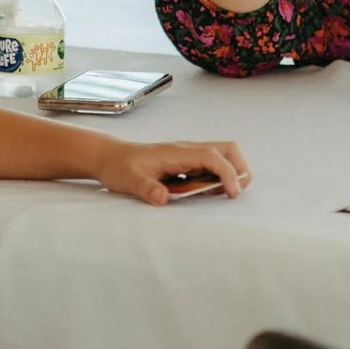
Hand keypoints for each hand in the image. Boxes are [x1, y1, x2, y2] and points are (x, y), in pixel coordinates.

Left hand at [92, 138, 251, 205]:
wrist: (110, 157)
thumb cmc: (119, 167)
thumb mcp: (128, 180)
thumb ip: (146, 189)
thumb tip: (163, 198)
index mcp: (177, 152)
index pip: (212, 157)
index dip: (227, 173)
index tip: (233, 193)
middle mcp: (187, 150)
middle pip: (226, 149)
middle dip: (239, 168)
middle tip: (236, 192)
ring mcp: (188, 155)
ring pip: (221, 156)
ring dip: (230, 173)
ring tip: (223, 195)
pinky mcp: (186, 163)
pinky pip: (211, 166)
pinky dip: (219, 178)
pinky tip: (208, 193)